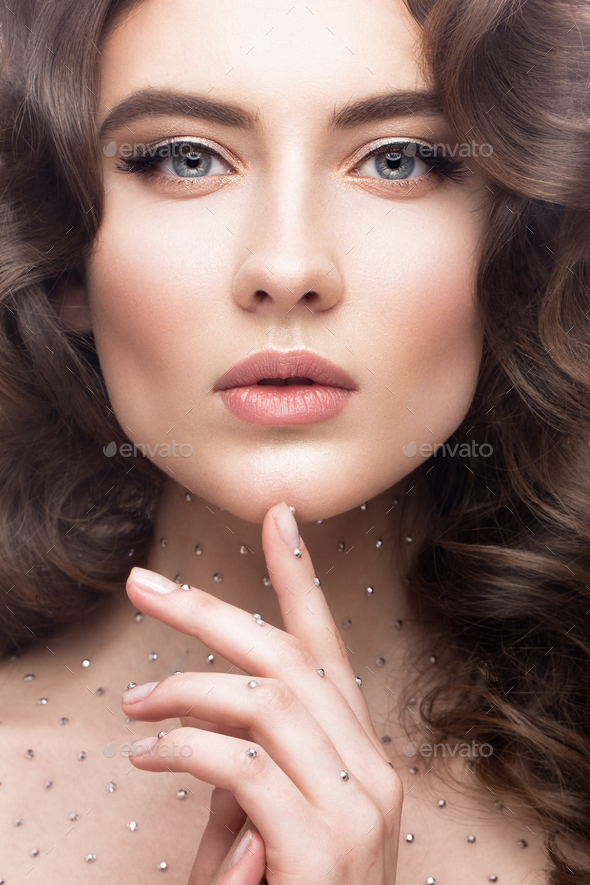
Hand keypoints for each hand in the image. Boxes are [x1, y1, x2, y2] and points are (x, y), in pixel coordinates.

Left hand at [121, 501, 401, 883]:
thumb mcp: (259, 823)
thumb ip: (242, 763)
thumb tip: (197, 711)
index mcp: (359, 754)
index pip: (328, 647)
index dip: (299, 577)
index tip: (276, 517)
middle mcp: (372, 768)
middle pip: (288, 656)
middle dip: (211, 610)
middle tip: (146, 584)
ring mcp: (358, 806)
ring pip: (267, 698)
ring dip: (186, 688)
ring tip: (134, 701)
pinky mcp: (324, 846)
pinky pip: (245, 763)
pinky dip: (187, 745)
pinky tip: (148, 753)